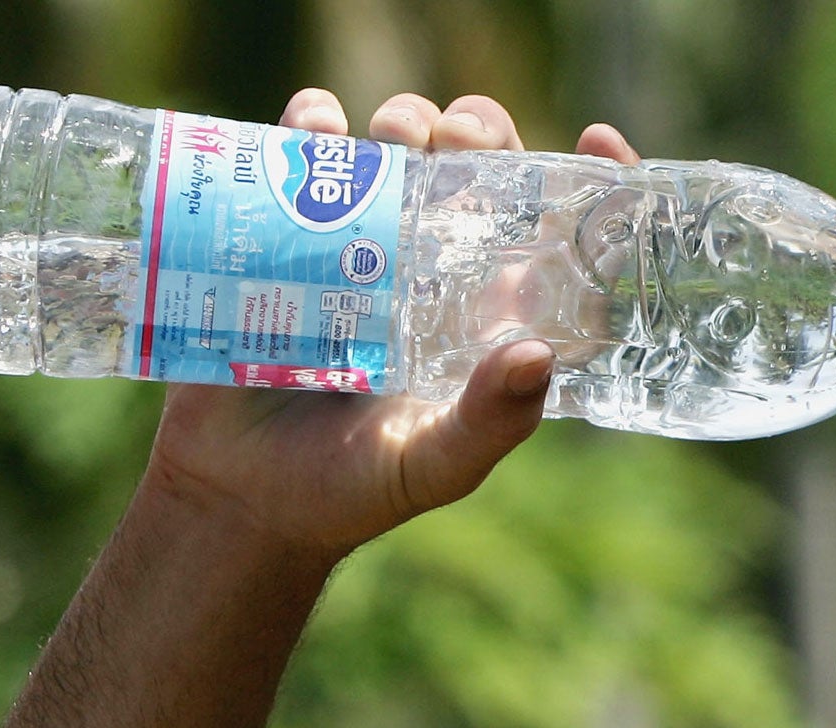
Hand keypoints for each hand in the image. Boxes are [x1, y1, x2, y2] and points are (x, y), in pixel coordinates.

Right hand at [138, 89, 641, 563]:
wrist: (240, 497)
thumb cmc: (352, 490)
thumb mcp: (433, 465)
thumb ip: (489, 423)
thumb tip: (536, 355)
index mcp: (486, 319)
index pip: (556, 239)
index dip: (590, 185)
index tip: (596, 137)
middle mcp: (433, 272)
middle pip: (475, 170)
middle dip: (478, 133)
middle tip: (459, 140)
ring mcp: (359, 246)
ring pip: (396, 148)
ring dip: (403, 122)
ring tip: (394, 139)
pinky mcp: (284, 234)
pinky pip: (301, 156)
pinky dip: (311, 123)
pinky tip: (318, 127)